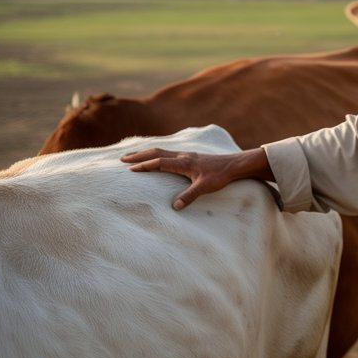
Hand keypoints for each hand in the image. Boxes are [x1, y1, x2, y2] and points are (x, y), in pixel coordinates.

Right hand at [121, 147, 269, 209]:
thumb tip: (174, 207)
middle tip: (122, 159)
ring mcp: (187, 154)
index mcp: (183, 162)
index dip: (144, 166)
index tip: (129, 170)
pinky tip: (156, 157)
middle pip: (156, 153)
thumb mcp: (205, 187)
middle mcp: (183, 156)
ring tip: (133, 156)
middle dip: (139, 156)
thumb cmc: (221, 175)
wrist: (235, 164)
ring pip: (162, 151)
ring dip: (146, 153)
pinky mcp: (191, 156)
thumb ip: (189, 196)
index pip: (159, 163)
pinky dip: (157, 153)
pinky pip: (169, 152)